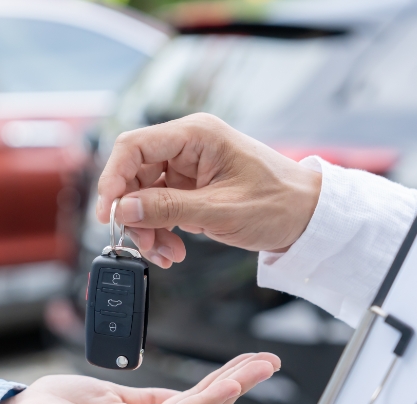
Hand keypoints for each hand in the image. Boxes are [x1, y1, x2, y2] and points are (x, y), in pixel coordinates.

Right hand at [95, 113, 321, 266]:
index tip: (108, 214)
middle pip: (135, 174)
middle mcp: (188, 145)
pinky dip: (161, 230)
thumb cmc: (278, 204)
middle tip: (141, 244)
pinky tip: (173, 250)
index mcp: (196, 135)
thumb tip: (124, 208)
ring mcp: (189, 167)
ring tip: (165, 254)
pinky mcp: (192, 188)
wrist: (308, 217)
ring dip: (148, 228)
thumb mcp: (219, 211)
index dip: (112, 179)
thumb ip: (168, 209)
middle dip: (134, 213)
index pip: (133, 147)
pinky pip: (160, 207)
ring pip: (144, 195)